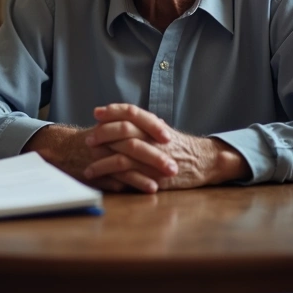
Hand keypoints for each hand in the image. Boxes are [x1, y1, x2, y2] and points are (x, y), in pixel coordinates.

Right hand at [22, 121, 171, 193]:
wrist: (63, 149)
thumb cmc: (95, 139)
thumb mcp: (112, 126)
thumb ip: (134, 124)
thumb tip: (161, 123)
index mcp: (112, 123)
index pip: (134, 118)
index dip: (152, 127)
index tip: (169, 137)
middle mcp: (105, 138)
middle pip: (133, 144)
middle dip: (155, 157)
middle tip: (174, 167)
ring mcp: (99, 155)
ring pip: (124, 164)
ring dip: (145, 174)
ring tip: (163, 183)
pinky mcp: (95, 171)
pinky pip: (113, 178)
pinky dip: (131, 184)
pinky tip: (147, 189)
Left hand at [84, 104, 248, 189]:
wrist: (204, 162)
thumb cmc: (179, 146)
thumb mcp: (162, 130)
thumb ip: (143, 124)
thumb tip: (118, 117)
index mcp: (155, 125)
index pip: (131, 111)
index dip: (113, 110)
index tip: (97, 112)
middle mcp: (155, 139)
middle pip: (124, 131)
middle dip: (103, 135)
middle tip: (88, 140)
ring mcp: (155, 158)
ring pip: (123, 156)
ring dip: (102, 161)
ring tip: (88, 167)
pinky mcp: (155, 177)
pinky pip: (131, 177)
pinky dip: (114, 178)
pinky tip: (104, 181)